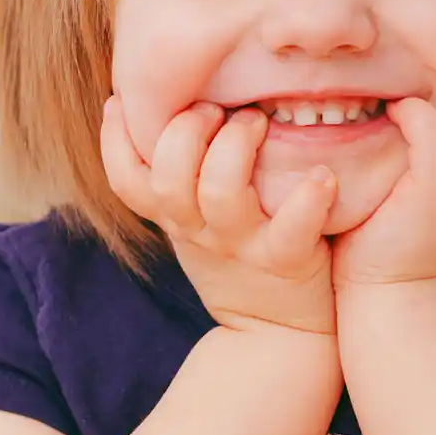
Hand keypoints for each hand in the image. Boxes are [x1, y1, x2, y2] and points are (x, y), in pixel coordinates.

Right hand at [100, 96, 338, 336]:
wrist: (277, 335)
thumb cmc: (236, 259)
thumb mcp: (191, 224)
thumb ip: (177, 177)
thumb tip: (165, 107)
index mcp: (173, 218)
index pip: (124, 180)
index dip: (113, 140)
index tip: (121, 99)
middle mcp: (198, 231)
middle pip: (168, 180)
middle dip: (186, 131)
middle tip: (213, 109)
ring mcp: (240, 246)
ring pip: (221, 194)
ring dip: (236, 147)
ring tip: (257, 121)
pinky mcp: (285, 260)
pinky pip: (292, 228)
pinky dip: (308, 198)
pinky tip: (322, 176)